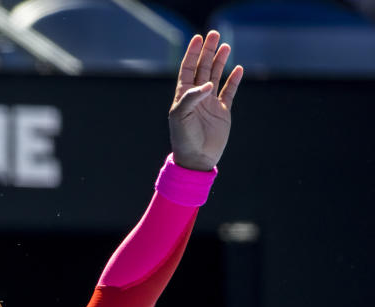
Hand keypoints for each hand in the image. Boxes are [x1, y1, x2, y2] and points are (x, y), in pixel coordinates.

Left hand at [169, 30, 243, 171]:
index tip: (198, 38)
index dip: (193, 53)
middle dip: (208, 51)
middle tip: (214, 34)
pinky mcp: (223, 111)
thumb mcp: (181, 117)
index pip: (188, 69)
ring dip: (220, 61)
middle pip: (203, 68)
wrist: (197, 158)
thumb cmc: (184, 138)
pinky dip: (234, 80)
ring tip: (225, 46)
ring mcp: (210, 103)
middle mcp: (197, 96)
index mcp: (183, 96)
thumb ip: (191, 98)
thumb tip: (207, 84)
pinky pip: (230, 91)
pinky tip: (238, 69)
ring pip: (216, 76)